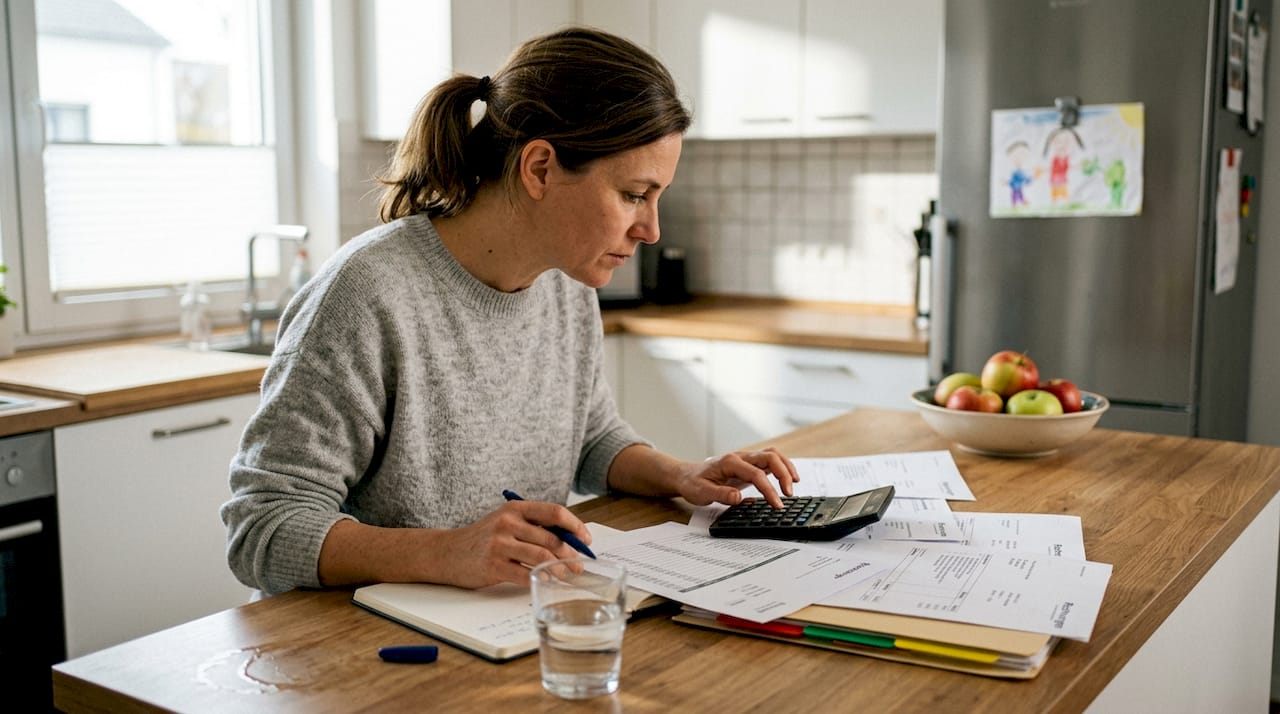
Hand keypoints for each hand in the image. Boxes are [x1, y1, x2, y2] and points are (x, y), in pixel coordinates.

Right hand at [433, 501, 590, 587]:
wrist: (447, 552)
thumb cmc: (483, 538)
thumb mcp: (506, 521)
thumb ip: (533, 526)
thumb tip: (571, 539)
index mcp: (516, 508)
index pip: (554, 512)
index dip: (575, 526)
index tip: (586, 540)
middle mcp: (508, 522)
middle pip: (551, 538)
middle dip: (571, 554)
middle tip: (579, 565)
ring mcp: (499, 544)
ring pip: (541, 556)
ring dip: (559, 568)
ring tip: (566, 576)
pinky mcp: (493, 565)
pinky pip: (524, 573)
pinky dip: (540, 578)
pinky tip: (547, 581)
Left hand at [676, 447, 798, 509]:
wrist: (687, 476)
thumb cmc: (693, 483)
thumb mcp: (701, 492)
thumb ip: (720, 494)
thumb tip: (738, 498)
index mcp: (729, 462)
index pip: (756, 473)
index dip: (769, 489)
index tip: (776, 504)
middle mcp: (740, 457)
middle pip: (770, 457)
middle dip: (783, 474)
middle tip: (788, 494)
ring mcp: (746, 459)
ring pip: (773, 455)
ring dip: (786, 467)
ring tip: (794, 484)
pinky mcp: (749, 464)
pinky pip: (770, 461)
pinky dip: (781, 468)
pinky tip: (787, 479)